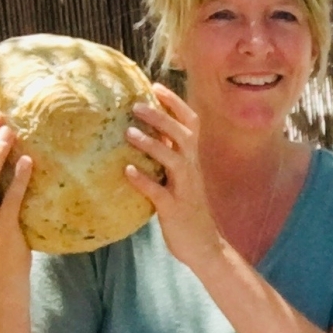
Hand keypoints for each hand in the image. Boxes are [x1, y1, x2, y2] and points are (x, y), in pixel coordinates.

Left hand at [121, 85, 218, 268]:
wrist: (205, 246)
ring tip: (128, 133)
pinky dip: (144, 181)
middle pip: (183, 135)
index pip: (190, 124)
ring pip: (174, 160)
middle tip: (136, 105)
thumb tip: (142, 134)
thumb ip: (167, 157)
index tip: (154, 86)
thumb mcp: (179, 179)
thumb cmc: (186, 211)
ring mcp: (184, 190)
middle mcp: (191, 171)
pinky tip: (128, 172)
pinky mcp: (175, 210)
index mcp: (192, 160)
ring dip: (152, 145)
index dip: (175, 103)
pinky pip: (160, 193)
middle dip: (161, 117)